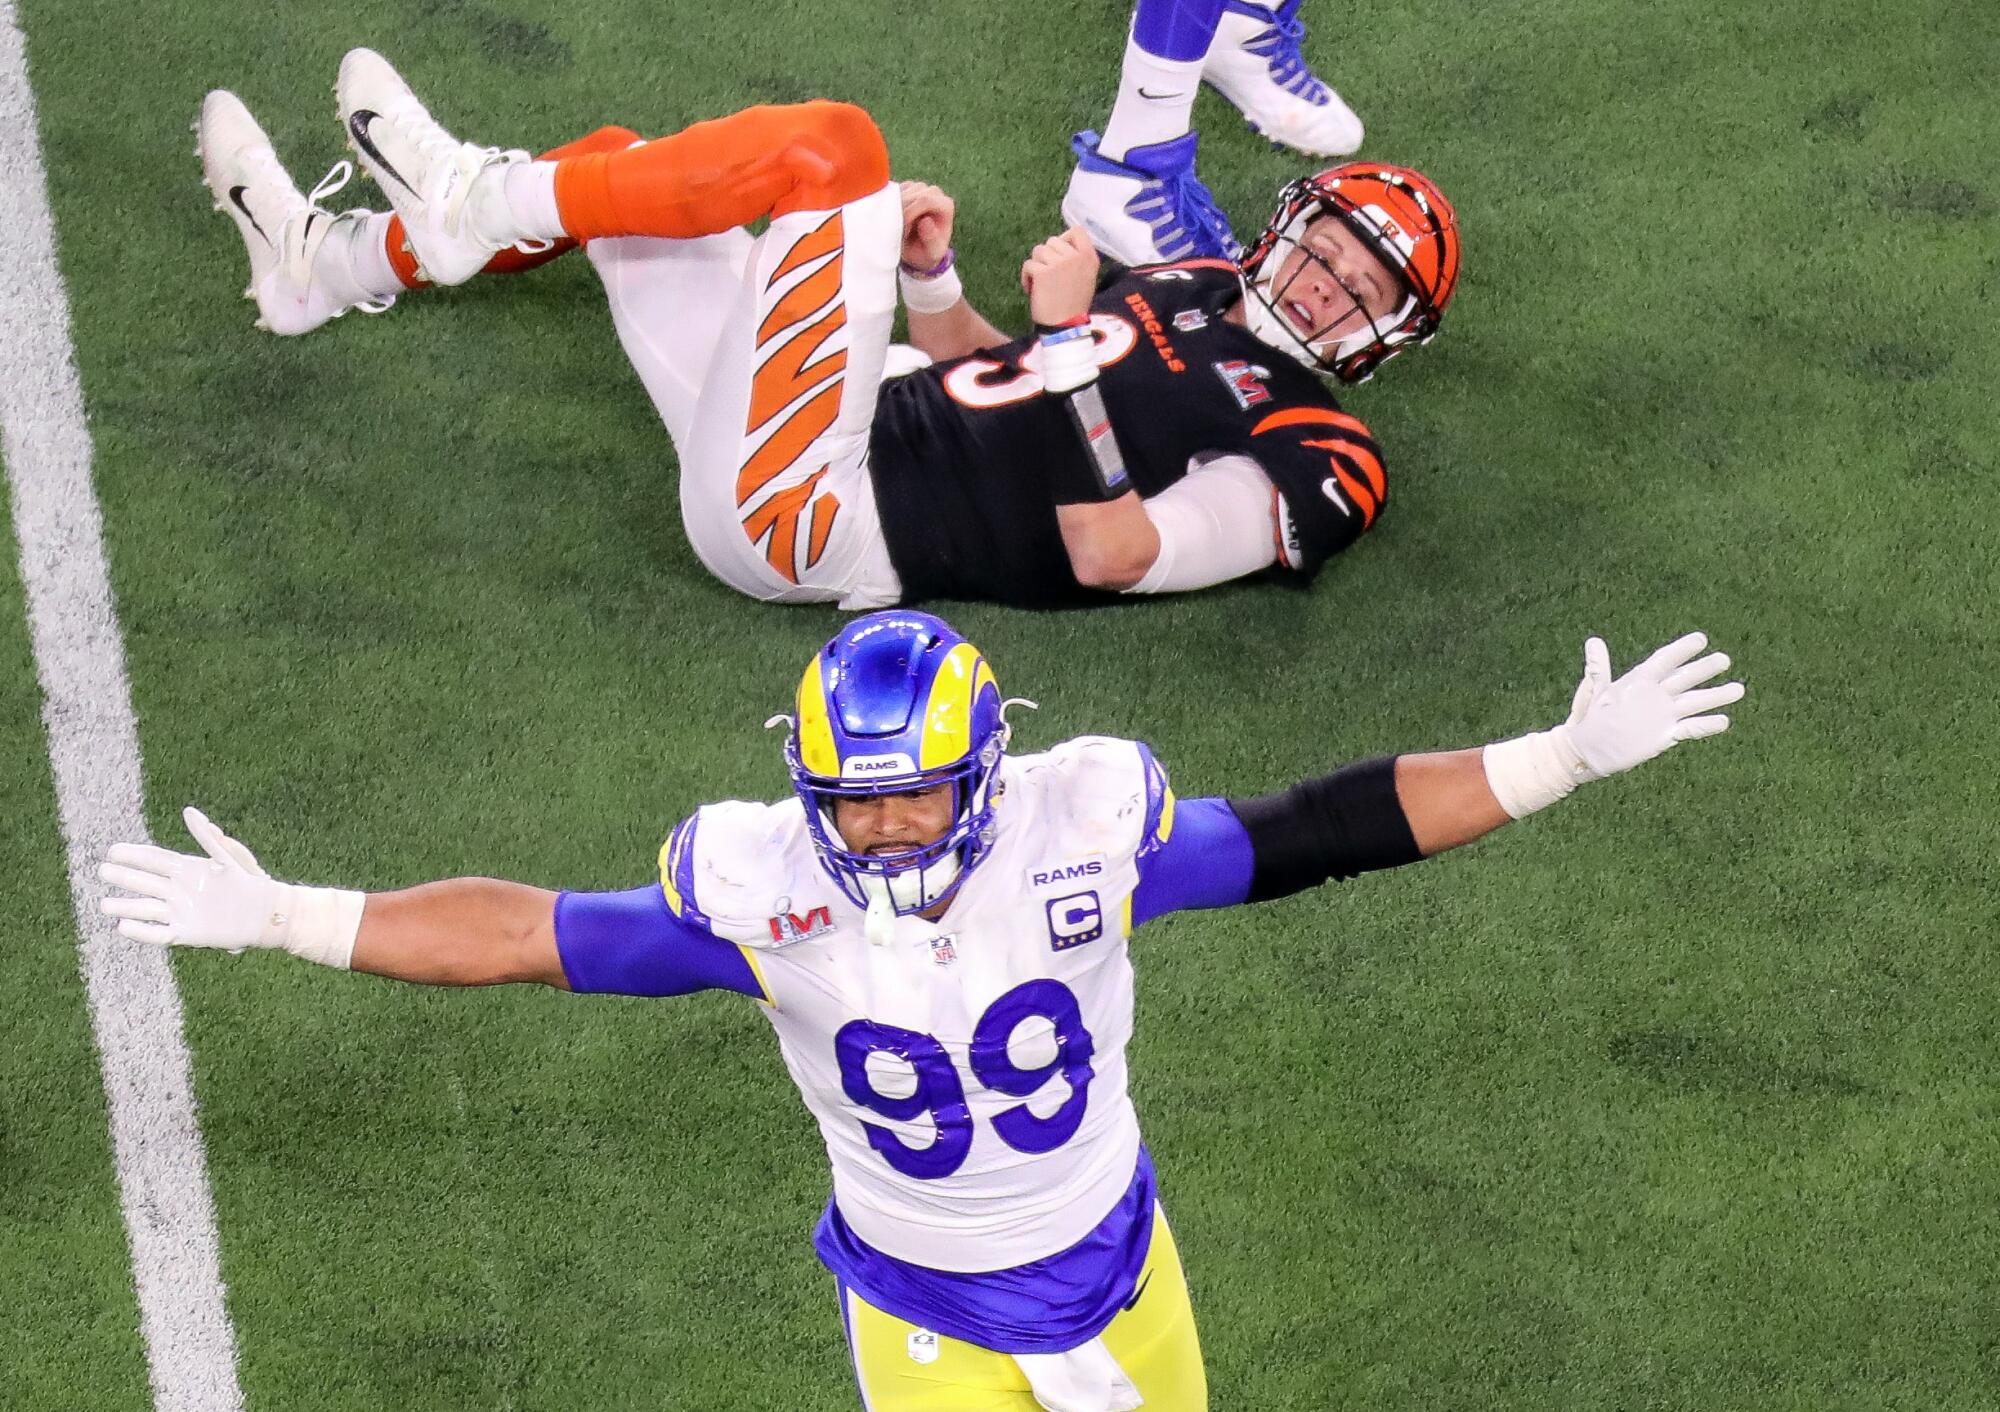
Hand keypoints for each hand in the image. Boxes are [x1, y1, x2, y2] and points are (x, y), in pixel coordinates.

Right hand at [98, 806, 285, 949]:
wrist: (265, 914)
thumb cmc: (250, 882)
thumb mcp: (229, 857)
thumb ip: (207, 837)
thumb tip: (188, 811)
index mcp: (187, 870)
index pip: (154, 860)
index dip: (134, 855)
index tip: (112, 850)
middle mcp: (178, 891)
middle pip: (144, 883)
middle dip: (124, 878)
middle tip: (102, 871)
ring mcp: (180, 912)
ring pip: (145, 909)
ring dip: (124, 907)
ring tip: (104, 905)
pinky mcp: (185, 933)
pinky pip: (158, 934)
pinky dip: (141, 932)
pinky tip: (123, 928)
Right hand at [899, 181, 954, 271]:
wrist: (919, 251)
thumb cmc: (927, 252)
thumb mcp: (931, 252)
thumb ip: (931, 239)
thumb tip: (925, 221)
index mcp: (946, 205)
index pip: (925, 200)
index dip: (909, 213)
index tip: (903, 230)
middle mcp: (935, 193)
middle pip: (912, 194)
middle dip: (900, 212)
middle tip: (897, 231)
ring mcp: (920, 188)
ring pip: (901, 191)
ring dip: (894, 209)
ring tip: (897, 227)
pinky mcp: (907, 188)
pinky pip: (893, 191)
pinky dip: (889, 204)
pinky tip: (893, 218)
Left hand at [1020, 227, 1099, 326]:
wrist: (1065, 326)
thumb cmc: (1073, 305)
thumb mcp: (1086, 278)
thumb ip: (1078, 259)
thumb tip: (1061, 244)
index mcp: (1089, 257)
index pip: (1077, 231)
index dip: (1064, 238)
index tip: (1059, 254)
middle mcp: (1076, 257)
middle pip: (1052, 240)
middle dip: (1047, 256)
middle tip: (1048, 275)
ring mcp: (1060, 263)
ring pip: (1038, 250)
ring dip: (1036, 265)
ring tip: (1040, 283)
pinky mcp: (1043, 272)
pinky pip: (1028, 264)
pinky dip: (1026, 277)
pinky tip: (1032, 290)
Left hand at [1560, 632, 1744, 779]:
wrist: (1588, 750)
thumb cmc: (1589, 718)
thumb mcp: (1594, 692)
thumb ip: (1599, 668)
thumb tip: (1593, 641)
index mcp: (1640, 680)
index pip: (1664, 661)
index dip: (1681, 650)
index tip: (1700, 639)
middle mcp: (1656, 695)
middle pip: (1684, 679)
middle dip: (1704, 669)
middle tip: (1724, 660)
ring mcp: (1663, 715)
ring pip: (1694, 702)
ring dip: (1715, 696)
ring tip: (1739, 689)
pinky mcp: (1665, 735)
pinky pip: (1689, 728)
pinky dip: (1705, 725)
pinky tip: (1724, 721)